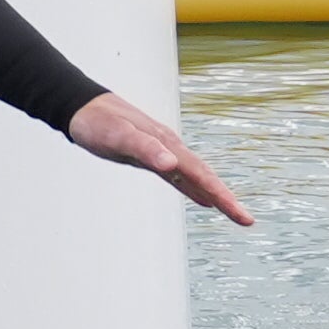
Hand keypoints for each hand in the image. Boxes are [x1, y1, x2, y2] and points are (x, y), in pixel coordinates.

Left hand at [66, 92, 252, 226]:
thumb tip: (172, 164)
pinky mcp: (151, 156)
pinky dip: (193, 189)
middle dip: (226, 199)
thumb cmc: (97, 122)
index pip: (201, 175)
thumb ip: (145, 149)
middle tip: (247, 221)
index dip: (223, 196)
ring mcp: (162, 152)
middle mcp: (170, 148)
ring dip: (214, 195)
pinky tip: (202, 199)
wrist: (81, 107)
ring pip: (194, 177)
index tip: (242, 216)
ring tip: (233, 213)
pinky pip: (179, 177)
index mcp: (167, 145)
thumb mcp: (118, 136)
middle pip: (204, 176)